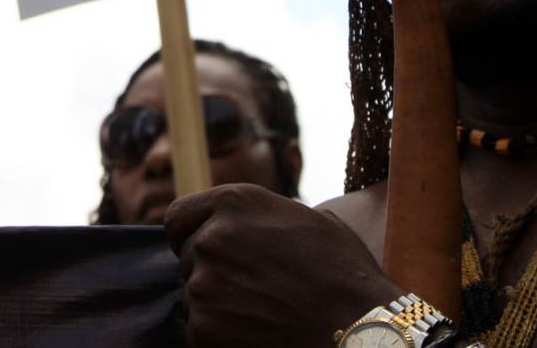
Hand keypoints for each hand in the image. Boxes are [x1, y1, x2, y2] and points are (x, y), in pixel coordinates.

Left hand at [165, 184, 399, 346]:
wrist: (358, 325)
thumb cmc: (342, 272)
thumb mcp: (305, 218)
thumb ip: (261, 214)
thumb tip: (243, 221)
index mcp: (234, 201)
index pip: (178, 217)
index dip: (193, 234)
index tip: (211, 250)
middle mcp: (212, 237)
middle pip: (188, 258)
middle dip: (212, 270)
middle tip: (252, 287)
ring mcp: (204, 284)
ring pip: (193, 295)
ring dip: (217, 304)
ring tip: (262, 310)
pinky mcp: (204, 328)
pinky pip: (199, 330)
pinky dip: (220, 335)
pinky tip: (256, 332)